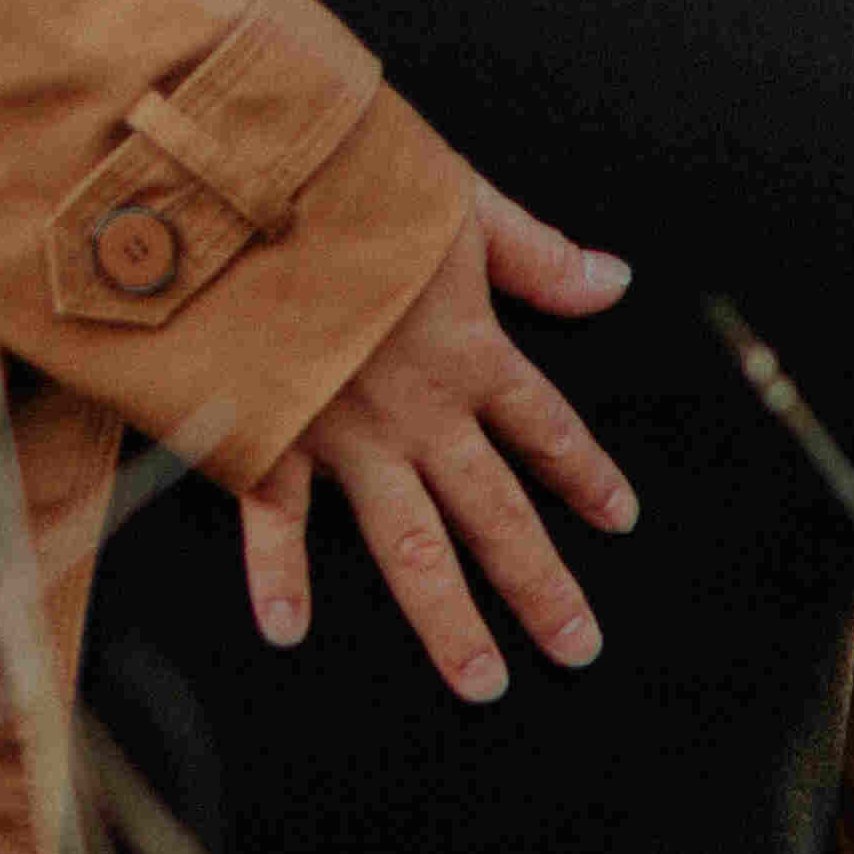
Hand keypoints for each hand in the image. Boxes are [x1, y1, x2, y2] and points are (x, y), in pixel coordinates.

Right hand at [228, 172, 637, 706]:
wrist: (233, 175)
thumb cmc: (342, 171)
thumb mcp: (455, 198)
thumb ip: (534, 253)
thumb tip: (615, 280)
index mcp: (467, 347)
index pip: (545, 427)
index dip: (584, 473)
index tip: (620, 520)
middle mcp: (417, 407)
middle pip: (496, 513)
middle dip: (541, 585)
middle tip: (579, 651)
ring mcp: (343, 431)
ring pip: (409, 546)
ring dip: (449, 620)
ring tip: (484, 682)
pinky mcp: (266, 432)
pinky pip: (276, 520)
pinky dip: (278, 576)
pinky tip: (288, 631)